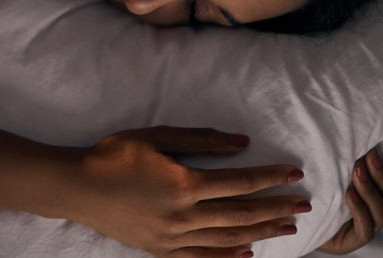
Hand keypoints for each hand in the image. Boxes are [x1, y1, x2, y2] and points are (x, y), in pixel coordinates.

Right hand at [63, 126, 308, 257]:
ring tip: (287, 227)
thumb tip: (241, 142)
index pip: (240, 182)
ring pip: (227, 238)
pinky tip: (248, 253)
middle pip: (241, 214)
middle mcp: (183, 215)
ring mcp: (173, 237)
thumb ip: (201, 139)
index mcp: (184, 183)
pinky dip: (228, 257)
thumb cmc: (114, 155)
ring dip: (261, 232)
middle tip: (304, 205)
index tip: (294, 174)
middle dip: (276, 208)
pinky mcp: (161, 250)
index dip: (270, 178)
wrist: (77, 188)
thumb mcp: (156, 136)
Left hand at [318, 148, 382, 254]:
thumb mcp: (341, 165)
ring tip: (356, 171)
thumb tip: (358, 126)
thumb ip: (356, 153)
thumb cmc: (328, 185)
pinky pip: (367, 229)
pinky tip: (349, 194)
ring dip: (370, 189)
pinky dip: (360, 209)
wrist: (309, 217)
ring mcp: (372, 224)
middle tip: (370, 155)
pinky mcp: (357, 238)